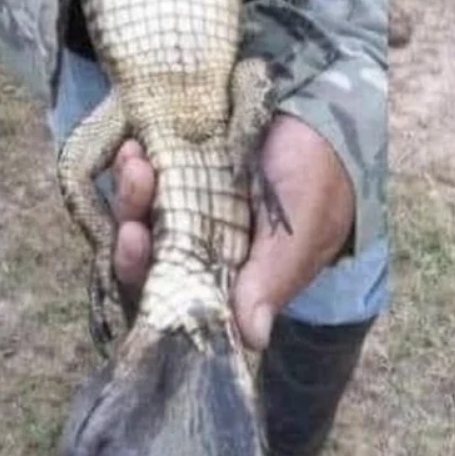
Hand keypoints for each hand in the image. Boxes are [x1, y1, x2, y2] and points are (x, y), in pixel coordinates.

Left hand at [111, 115, 354, 349]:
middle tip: (134, 202)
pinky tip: (133, 146)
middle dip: (132, 234)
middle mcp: (202, 247)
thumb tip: (252, 340)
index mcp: (229, 275)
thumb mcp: (302, 230)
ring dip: (130, 195)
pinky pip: (146, 176)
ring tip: (134, 160)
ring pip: (142, 215)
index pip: (176, 293)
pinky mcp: (180, 171)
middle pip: (149, 256)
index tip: (135, 240)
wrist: (324, 115)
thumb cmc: (320, 178)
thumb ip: (274, 278)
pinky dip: (133, 165)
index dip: (146, 275)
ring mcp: (187, 208)